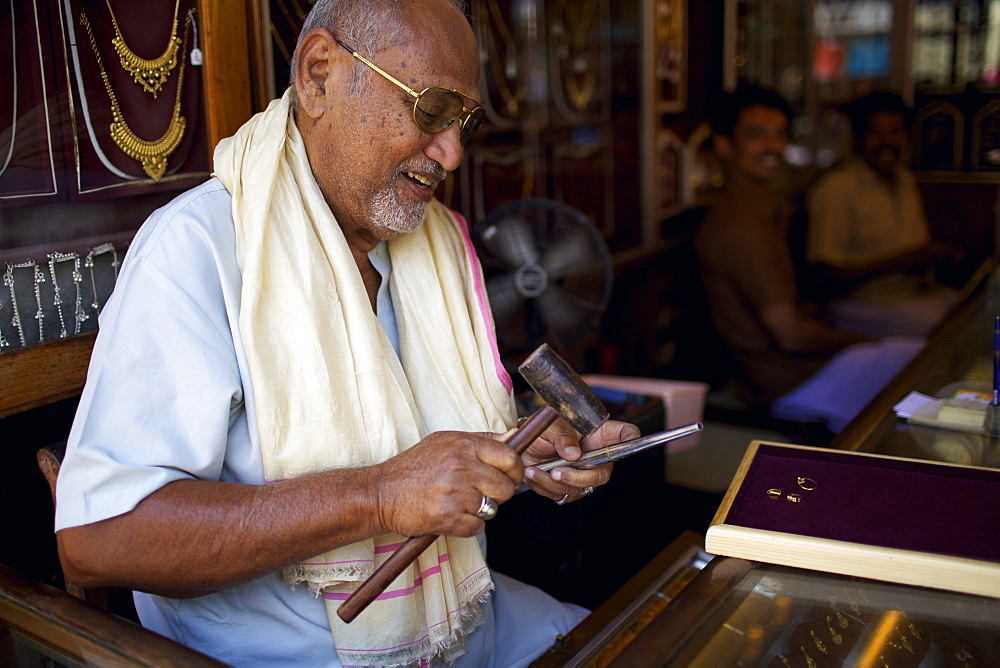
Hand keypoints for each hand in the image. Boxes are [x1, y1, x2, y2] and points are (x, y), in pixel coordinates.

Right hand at [373, 431, 521, 537]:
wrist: (381, 492)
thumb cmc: (413, 467)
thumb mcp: (445, 441)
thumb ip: (480, 441)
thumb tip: (513, 439)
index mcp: (463, 444)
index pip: (509, 457)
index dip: (515, 470)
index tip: (511, 476)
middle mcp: (461, 466)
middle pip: (506, 487)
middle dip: (499, 494)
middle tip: (481, 493)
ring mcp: (454, 493)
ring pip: (493, 509)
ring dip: (482, 510)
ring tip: (461, 503)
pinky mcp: (447, 518)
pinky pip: (478, 527)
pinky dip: (468, 526)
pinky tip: (453, 516)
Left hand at [520, 419, 638, 503]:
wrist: (523, 447)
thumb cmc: (542, 431)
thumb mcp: (550, 425)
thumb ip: (562, 435)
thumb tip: (572, 453)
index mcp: (598, 435)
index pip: (625, 434)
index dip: (631, 438)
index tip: (629, 439)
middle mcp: (595, 457)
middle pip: (603, 474)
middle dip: (579, 478)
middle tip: (557, 472)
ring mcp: (583, 474)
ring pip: (580, 489)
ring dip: (555, 483)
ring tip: (535, 470)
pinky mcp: (568, 488)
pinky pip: (561, 495)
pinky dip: (544, 487)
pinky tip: (534, 474)